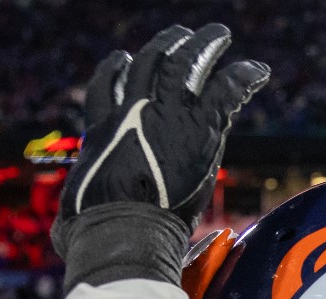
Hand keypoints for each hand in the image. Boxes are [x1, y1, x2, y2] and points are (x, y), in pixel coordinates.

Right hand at [54, 27, 268, 288]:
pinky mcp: (200, 126)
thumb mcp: (70, 220)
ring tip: (219, 34)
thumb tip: (66, 233)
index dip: (114, 70)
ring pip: (187, 63)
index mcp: (102, 131)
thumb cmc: (91, 236)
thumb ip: (73, 216)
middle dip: (165, 45)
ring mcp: (166, 113)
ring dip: (205, 46)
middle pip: (149, 63)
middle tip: (181, 36)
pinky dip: (245, 76)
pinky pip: (227, 88)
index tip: (122, 58)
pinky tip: (259, 71)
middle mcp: (132, 111)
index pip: (106, 87)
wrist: (121, 231)